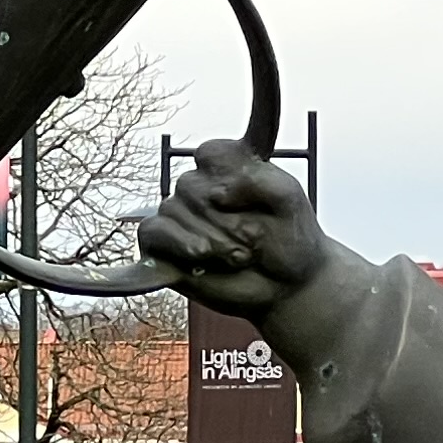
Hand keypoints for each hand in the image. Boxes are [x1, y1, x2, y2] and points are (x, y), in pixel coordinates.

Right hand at [138, 139, 336, 319]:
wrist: (287, 287)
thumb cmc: (290, 237)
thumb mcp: (287, 199)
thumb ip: (257, 180)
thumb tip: (217, 192)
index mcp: (227, 163)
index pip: (210, 154)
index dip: (234, 181)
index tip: (263, 202)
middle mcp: (199, 184)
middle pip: (191, 187)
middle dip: (227, 221)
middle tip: (253, 242)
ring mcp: (178, 213)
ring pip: (173, 210)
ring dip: (212, 242)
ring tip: (238, 257)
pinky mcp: (162, 243)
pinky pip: (152, 232)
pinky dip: (178, 246)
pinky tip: (201, 258)